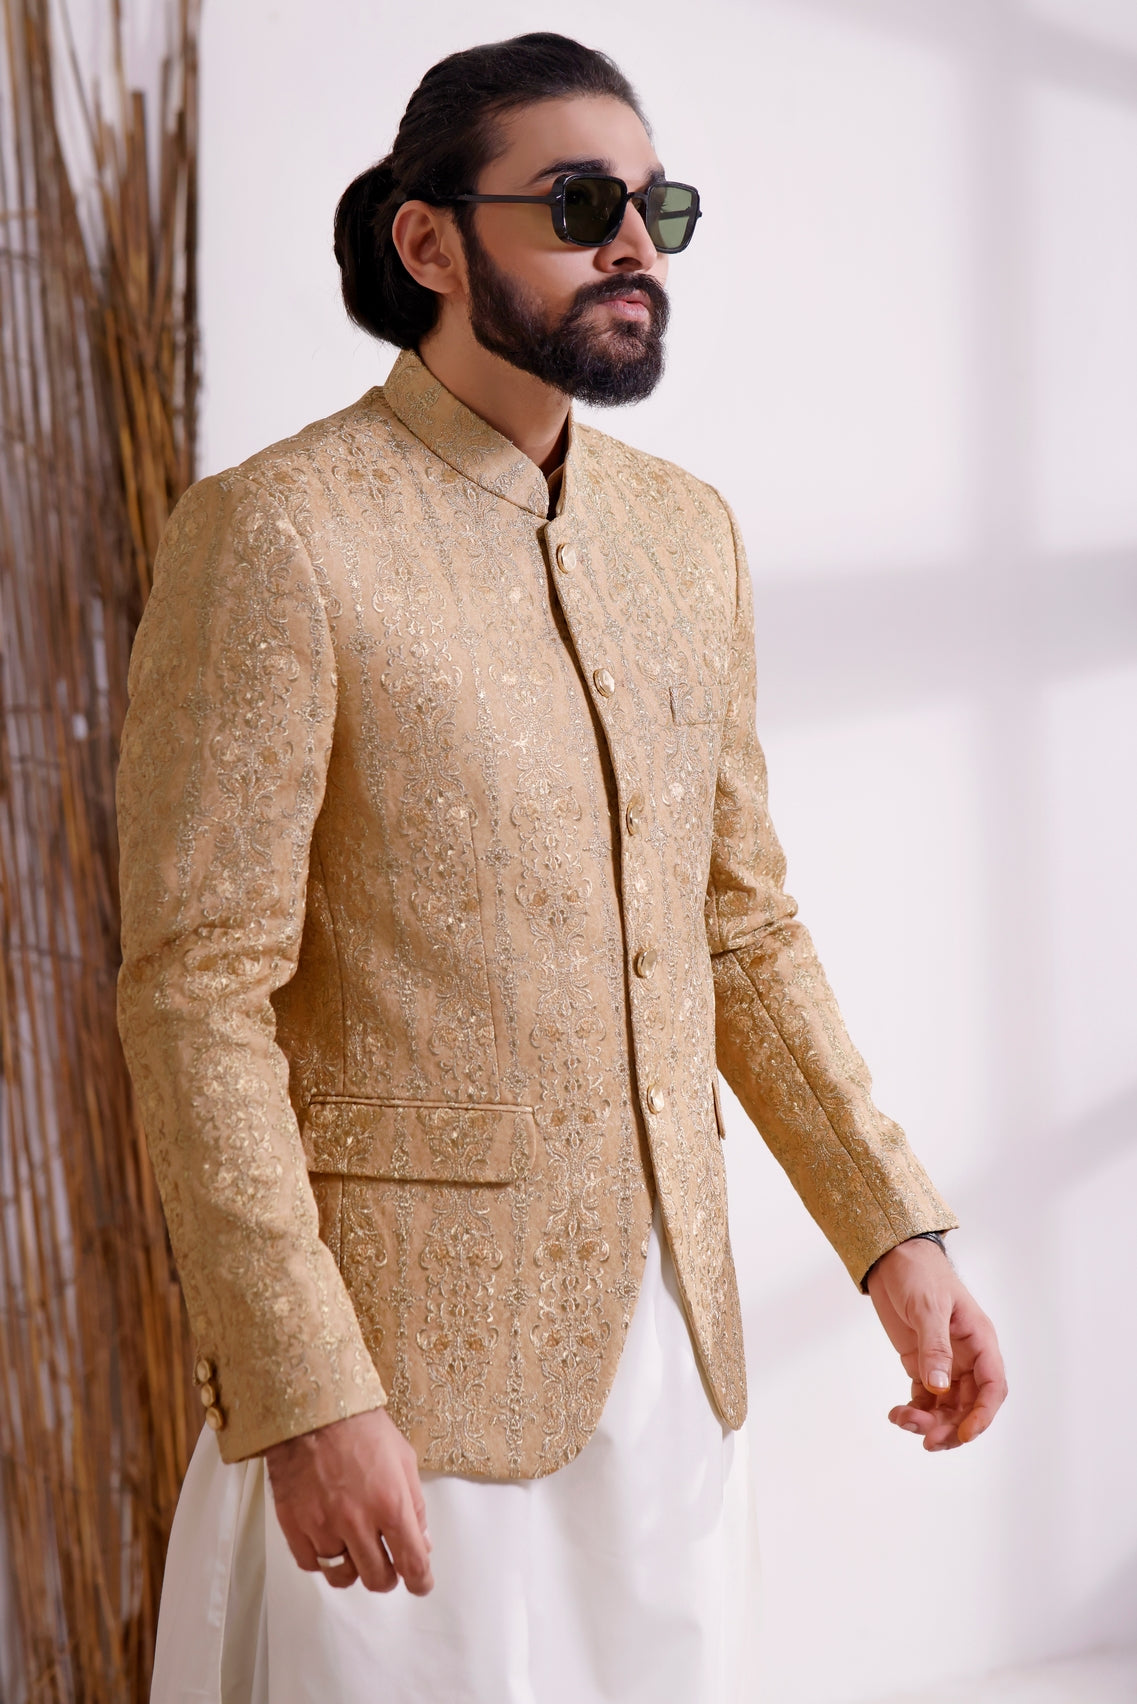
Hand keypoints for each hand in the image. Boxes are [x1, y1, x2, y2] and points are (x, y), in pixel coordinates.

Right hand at [265, 1406, 433, 1592]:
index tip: (421, 1583)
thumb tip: (423, 1541)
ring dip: (354, 1569)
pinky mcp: (294, 1525)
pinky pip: (312, 1564)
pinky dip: (323, 1559)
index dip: (420, 1581)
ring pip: (343, 1577)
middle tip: (387, 1564)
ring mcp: (322, 1526)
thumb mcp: (403, 1458)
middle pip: (377, 1578)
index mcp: (390, 1504)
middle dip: (388, 1577)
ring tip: (355, 1550)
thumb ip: (415, 1505)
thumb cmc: (360, 1427)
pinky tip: (329, 1539)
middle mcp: (357, 1522)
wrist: (313, 1409)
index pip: (412, 1563)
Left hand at [866, 1238, 1007, 1450]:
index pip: (992, 1386)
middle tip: (926, 1440)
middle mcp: (967, 1356)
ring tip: (903, 1421)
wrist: (892, 1257)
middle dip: (951, 1426)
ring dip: (930, 1422)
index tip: (964, 1434)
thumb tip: (938, 1388)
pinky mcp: (921, 1363)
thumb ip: (934, 1347)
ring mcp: (945, 1362)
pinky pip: (925, 1398)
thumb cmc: (919, 1272)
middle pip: (970, 1405)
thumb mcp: (928, 1307)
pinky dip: (913, 1411)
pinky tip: (896, 1414)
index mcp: (980, 1340)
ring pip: (947, 1406)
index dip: (983, 1415)